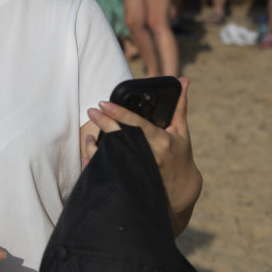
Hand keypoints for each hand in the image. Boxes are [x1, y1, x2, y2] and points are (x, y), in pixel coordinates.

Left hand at [84, 77, 201, 233]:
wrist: (181, 191)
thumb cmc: (180, 156)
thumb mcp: (181, 132)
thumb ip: (178, 106)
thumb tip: (183, 79)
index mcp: (161, 141)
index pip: (137, 124)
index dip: (119, 113)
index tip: (103, 103)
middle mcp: (149, 156)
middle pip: (121, 138)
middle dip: (104, 124)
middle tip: (91, 112)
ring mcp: (138, 170)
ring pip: (110, 157)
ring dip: (95, 147)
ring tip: (88, 137)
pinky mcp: (129, 182)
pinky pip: (107, 173)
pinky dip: (94, 165)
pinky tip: (87, 155)